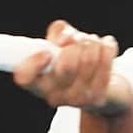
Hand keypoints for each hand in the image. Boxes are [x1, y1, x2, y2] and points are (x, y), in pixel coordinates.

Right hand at [12, 19, 132, 115]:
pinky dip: (108, 47)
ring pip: (87, 59)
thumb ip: (58, 32)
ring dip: (92, 42)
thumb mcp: (61, 42)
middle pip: (65, 66)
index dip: (33, 63)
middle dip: (76, 42)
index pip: (24, 77)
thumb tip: (65, 39)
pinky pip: (105, 62)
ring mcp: (76, 100)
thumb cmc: (76, 60)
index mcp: (37, 81)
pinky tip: (107, 45)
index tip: (46, 52)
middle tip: (79, 39)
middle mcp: (53, 96)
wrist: (106, 88)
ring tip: (93, 42)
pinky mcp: (97, 99)